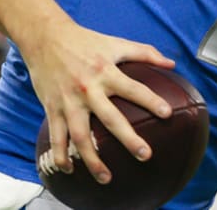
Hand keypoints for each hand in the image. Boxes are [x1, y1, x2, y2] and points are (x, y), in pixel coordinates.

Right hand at [18, 18, 174, 184]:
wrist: (45, 37)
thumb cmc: (84, 41)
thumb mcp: (115, 43)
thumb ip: (145, 53)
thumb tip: (171, 63)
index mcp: (106, 71)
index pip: (133, 88)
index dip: (151, 100)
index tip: (168, 114)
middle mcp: (88, 89)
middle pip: (110, 118)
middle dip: (128, 138)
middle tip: (145, 155)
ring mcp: (69, 101)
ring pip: (81, 136)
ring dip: (93, 159)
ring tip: (106, 177)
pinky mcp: (53, 108)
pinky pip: (57, 137)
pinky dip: (61, 156)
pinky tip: (70, 170)